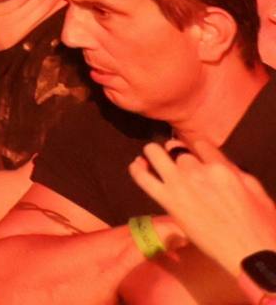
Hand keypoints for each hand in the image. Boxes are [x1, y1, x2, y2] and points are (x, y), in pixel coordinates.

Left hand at [128, 138, 270, 274]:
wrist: (251, 255)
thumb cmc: (261, 225)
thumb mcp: (255, 190)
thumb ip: (234, 172)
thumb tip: (219, 163)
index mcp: (222, 167)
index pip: (199, 143)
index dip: (195, 148)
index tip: (194, 154)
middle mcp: (198, 171)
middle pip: (177, 149)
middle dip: (176, 154)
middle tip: (177, 163)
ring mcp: (180, 185)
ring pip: (155, 154)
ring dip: (154, 154)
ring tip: (154, 160)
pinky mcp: (168, 201)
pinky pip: (143, 178)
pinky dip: (137, 170)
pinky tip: (137, 166)